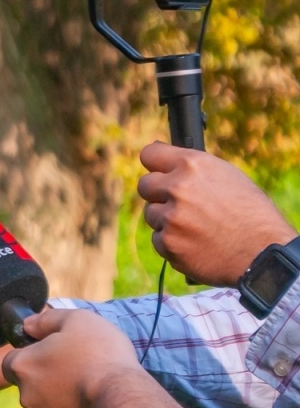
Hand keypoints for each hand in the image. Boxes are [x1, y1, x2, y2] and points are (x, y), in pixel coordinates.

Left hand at [2, 309, 144, 407]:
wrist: (124, 402)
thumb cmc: (100, 355)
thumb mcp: (76, 320)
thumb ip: (46, 320)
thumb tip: (28, 325)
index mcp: (23, 367)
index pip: (12, 363)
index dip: (33, 358)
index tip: (55, 356)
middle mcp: (27, 398)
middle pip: (33, 388)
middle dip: (51, 382)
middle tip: (81, 374)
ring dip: (67, 404)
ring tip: (96, 394)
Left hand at [138, 142, 296, 285]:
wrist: (263, 252)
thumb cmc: (251, 213)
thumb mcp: (227, 177)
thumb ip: (193, 171)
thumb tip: (168, 168)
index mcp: (193, 165)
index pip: (150, 154)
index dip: (154, 163)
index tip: (156, 169)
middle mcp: (177, 188)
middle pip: (145, 185)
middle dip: (158, 193)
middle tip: (178, 203)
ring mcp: (170, 217)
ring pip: (151, 214)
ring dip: (166, 220)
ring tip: (197, 227)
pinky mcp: (167, 243)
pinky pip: (158, 239)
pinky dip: (172, 242)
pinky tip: (195, 243)